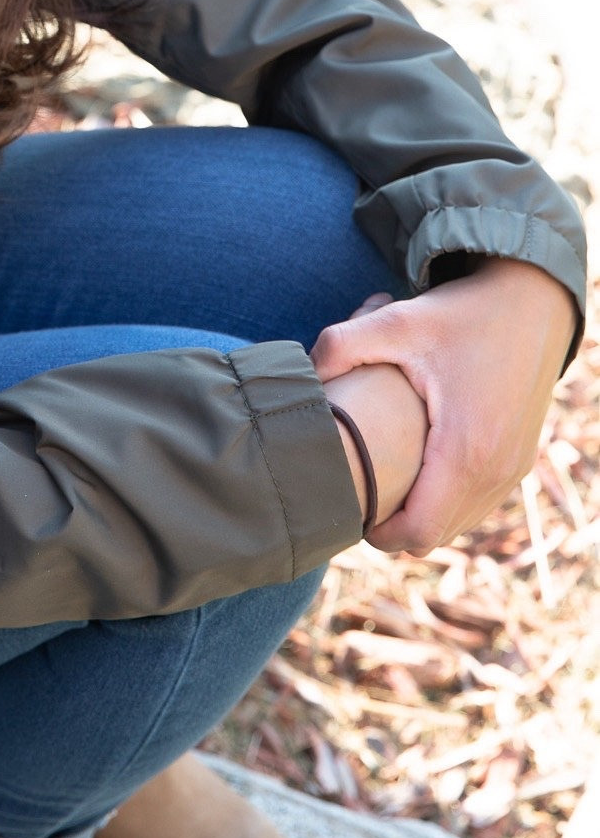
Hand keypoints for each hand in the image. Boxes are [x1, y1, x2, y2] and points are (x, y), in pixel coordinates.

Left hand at [313, 260, 577, 555]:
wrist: (533, 302)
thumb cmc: (462, 314)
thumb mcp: (396, 320)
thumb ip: (341, 346)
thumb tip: (303, 377)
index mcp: (466, 448)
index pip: (419, 531)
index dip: (378, 533)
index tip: (348, 511)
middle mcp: (497, 469)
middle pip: (436, 536)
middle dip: (393, 526)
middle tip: (358, 494)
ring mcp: (513, 468)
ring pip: (459, 523)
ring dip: (421, 513)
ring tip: (382, 481)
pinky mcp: (519, 460)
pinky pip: (478, 503)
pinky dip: (446, 499)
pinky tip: (415, 467)